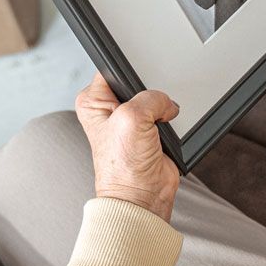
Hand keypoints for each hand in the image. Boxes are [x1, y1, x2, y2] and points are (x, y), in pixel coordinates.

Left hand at [74, 73, 180, 221]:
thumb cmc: (124, 168)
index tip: (140, 86)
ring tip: (156, 127)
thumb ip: (150, 98)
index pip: (113, 68)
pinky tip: (166, 133)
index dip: (130, 73)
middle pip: (138, 82)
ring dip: (162, 110)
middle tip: (150, 113)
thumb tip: (166, 103)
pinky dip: (172, 122)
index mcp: (94, 102)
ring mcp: (133, 120)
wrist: (144, 197)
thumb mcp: (131, 118)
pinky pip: (167, 114)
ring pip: (156, 99)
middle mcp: (111, 109)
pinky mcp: (151, 131)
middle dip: (150, 94)